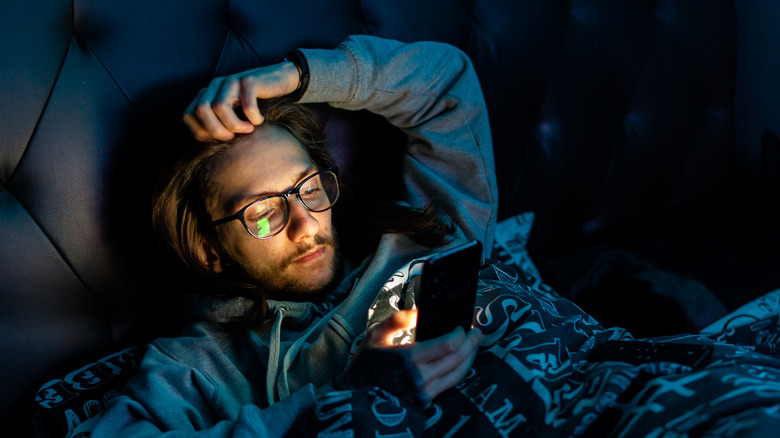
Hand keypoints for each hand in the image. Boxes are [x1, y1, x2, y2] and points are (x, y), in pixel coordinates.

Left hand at [182, 61, 299, 141]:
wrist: (279, 80)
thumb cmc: (255, 103)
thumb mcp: (232, 114)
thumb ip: (218, 124)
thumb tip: (209, 145)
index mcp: (207, 94)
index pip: (188, 115)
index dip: (201, 132)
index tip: (217, 140)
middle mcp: (215, 85)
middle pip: (201, 110)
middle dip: (216, 130)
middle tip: (233, 137)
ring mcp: (231, 80)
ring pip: (220, 106)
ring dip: (235, 125)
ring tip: (248, 130)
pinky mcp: (249, 80)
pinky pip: (246, 104)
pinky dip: (254, 118)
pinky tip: (260, 120)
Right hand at [347, 310, 481, 408]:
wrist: (358, 395)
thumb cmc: (366, 362)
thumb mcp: (376, 334)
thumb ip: (399, 320)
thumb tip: (421, 311)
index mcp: (408, 359)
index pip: (448, 346)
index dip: (461, 334)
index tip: (463, 325)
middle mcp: (420, 378)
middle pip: (457, 359)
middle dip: (471, 344)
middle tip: (477, 332)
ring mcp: (424, 393)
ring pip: (457, 374)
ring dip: (469, 358)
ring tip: (473, 345)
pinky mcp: (425, 401)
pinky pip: (449, 384)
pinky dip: (458, 370)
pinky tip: (460, 361)